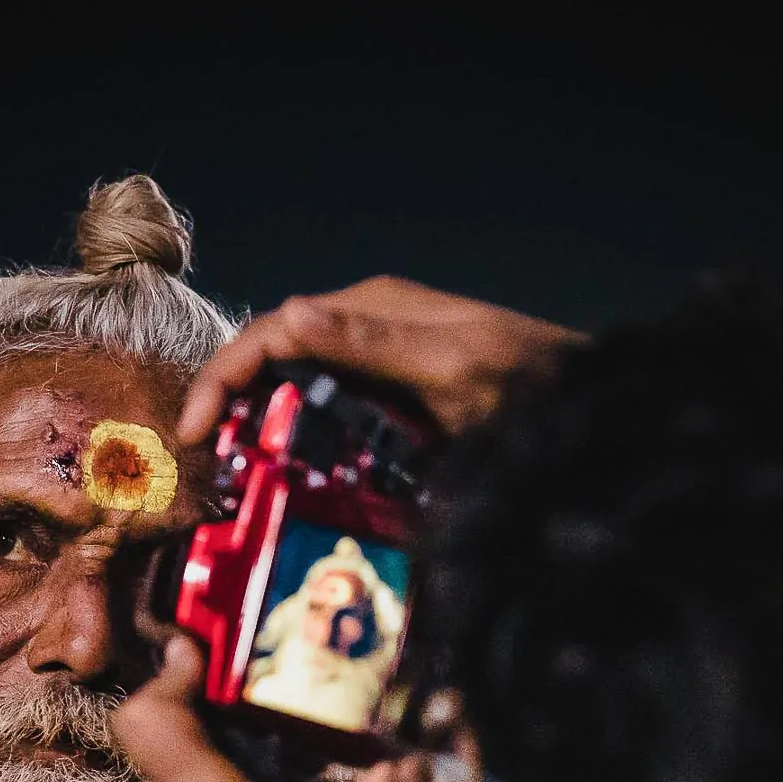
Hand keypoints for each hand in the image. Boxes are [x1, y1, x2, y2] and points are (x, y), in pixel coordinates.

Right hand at [177, 276, 583, 444]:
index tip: (192, 433)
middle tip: (202, 461)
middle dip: (228, 399)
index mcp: (372, 308)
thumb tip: (290, 319)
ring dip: (257, 420)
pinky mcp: (399, 396)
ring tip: (230, 472)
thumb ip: (373, 345)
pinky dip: (298, 435)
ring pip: (297, 382)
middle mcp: (371, 327)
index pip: (272, 330)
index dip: (222, 376)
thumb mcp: (451, 367)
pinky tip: (290, 473)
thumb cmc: (532, 385)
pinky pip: (331, 408)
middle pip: (275, 355)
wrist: (590, 407)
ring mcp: (385, 361)